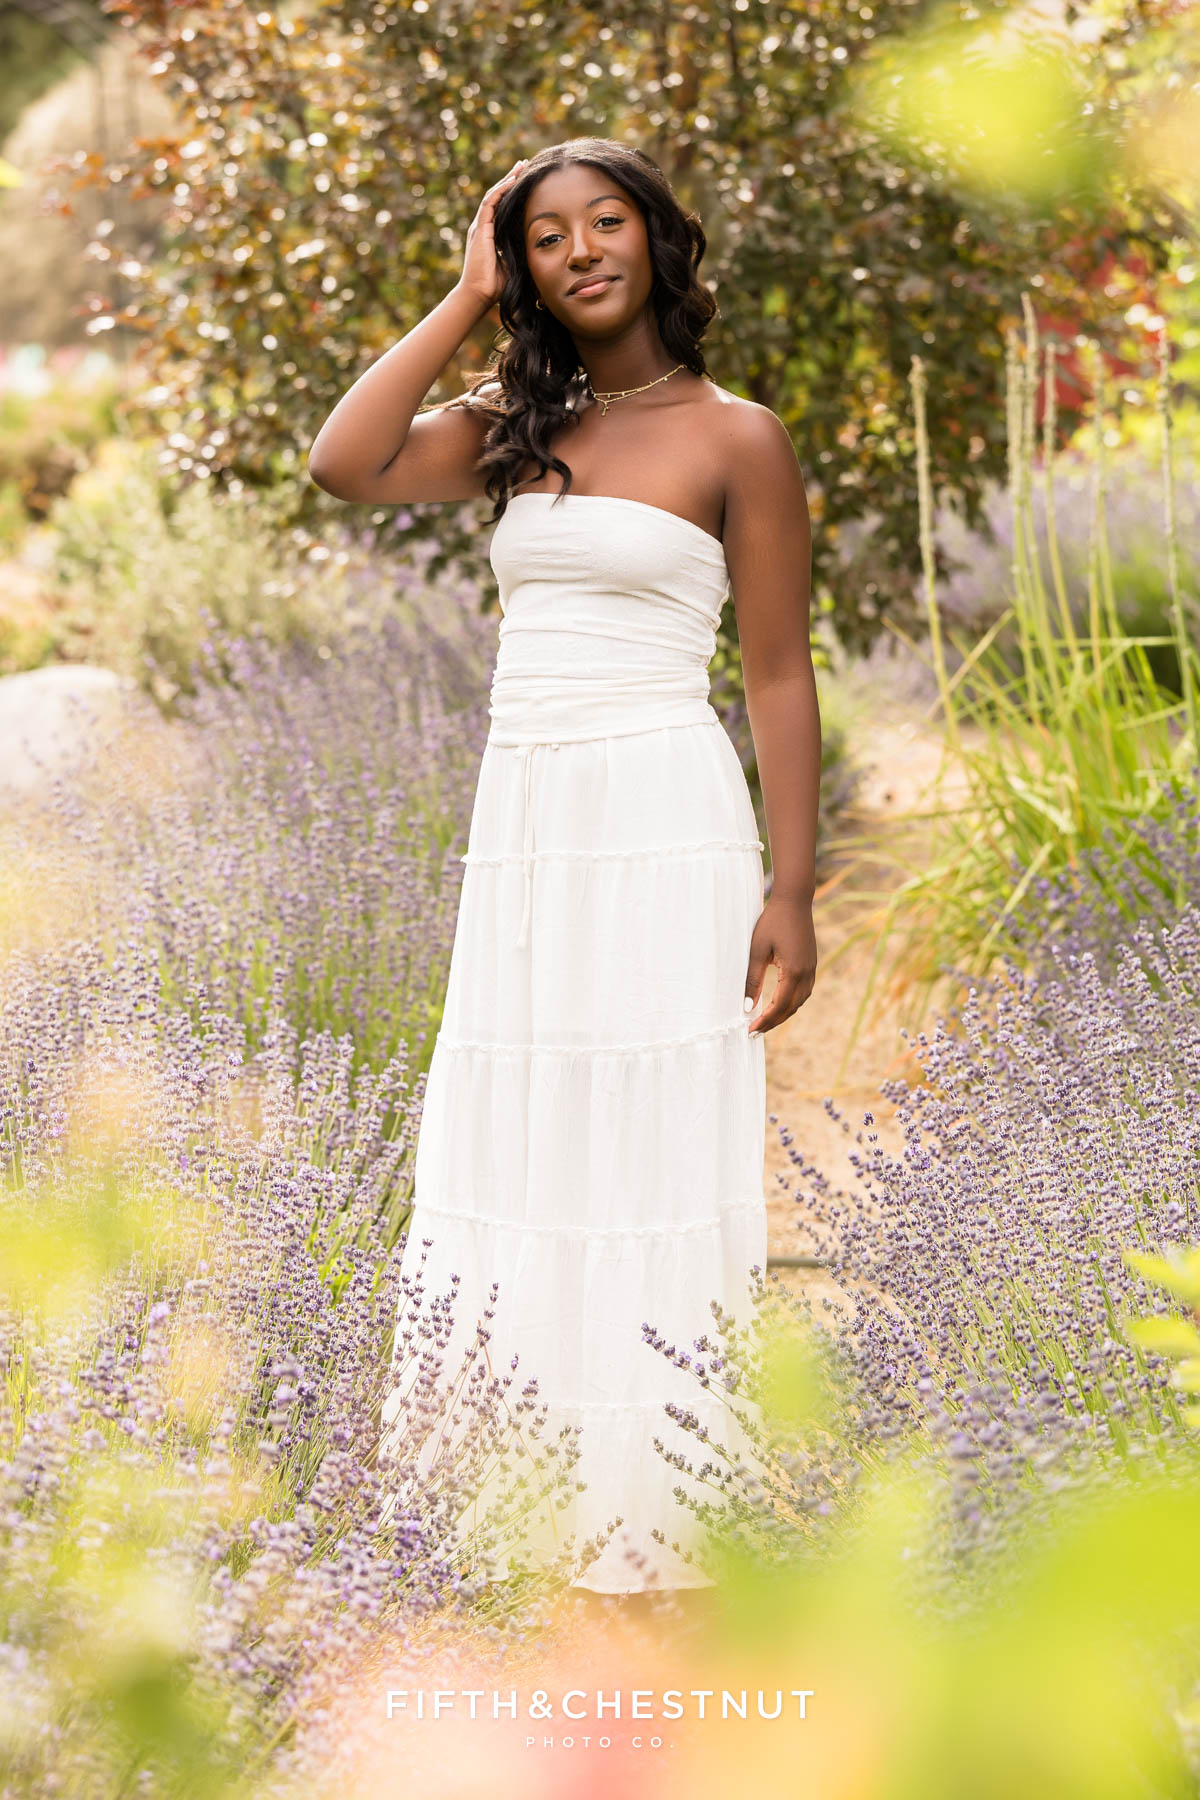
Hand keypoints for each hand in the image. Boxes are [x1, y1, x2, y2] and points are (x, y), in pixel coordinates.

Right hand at [458, 158, 527, 312]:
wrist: (478, 295)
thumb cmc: (495, 286)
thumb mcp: (513, 264)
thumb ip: (521, 253)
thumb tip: (540, 250)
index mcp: (490, 234)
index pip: (502, 207)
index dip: (513, 192)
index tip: (525, 181)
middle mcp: (483, 227)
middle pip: (497, 196)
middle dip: (510, 179)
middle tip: (523, 165)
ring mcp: (480, 227)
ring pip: (494, 195)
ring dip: (507, 180)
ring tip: (519, 167)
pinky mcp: (480, 230)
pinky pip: (490, 204)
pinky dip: (500, 191)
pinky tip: (511, 181)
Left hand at [744, 894, 816, 1034]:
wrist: (793, 901)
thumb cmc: (772, 922)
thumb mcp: (757, 951)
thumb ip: (753, 980)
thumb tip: (747, 1006)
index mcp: (793, 971)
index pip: (779, 1006)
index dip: (765, 1021)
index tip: (750, 1030)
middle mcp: (806, 974)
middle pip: (791, 1008)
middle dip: (773, 1022)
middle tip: (754, 1032)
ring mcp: (811, 969)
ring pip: (799, 1001)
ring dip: (783, 1014)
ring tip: (765, 1022)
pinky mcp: (811, 964)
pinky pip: (804, 991)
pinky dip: (791, 1003)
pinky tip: (779, 1004)